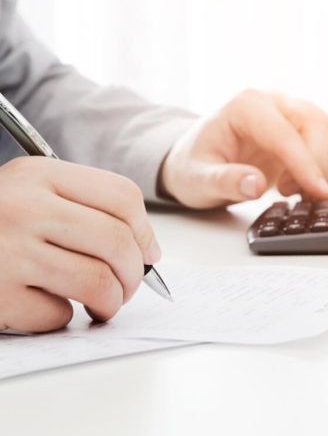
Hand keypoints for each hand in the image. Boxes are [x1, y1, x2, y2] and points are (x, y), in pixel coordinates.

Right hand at [0, 157, 160, 332]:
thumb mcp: (32, 191)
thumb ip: (86, 207)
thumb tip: (148, 252)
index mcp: (39, 174)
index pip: (122, 197)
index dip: (146, 231)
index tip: (148, 254)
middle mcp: (24, 207)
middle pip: (116, 242)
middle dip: (135, 274)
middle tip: (130, 286)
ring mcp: (7, 251)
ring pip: (96, 282)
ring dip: (111, 301)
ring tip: (104, 304)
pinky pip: (55, 314)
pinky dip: (62, 317)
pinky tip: (46, 304)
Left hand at [159, 89, 327, 208]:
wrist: (198, 162)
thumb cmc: (195, 167)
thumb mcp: (197, 179)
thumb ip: (224, 181)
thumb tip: (255, 185)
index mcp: (247, 106)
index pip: (286, 133)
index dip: (305, 164)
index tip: (317, 191)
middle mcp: (275, 102)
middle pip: (318, 125)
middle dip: (317, 165)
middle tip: (289, 193)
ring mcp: (294, 114)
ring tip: (296, 191)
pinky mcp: (307, 131)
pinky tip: (308, 187)